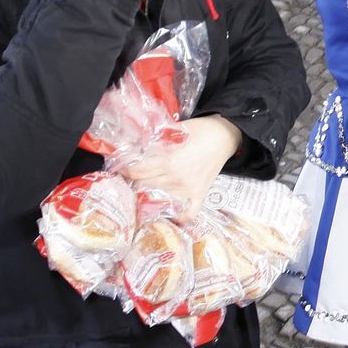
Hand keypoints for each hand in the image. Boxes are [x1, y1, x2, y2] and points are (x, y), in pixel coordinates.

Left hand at [119, 114, 241, 220]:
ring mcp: (188, 189)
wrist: (226, 135)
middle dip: (135, 180)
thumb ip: (157, 139)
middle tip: (130, 176)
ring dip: (150, 192)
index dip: (126, 170)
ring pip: (160, 196)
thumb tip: (137, 145)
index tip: (120, 168)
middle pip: (144, 184)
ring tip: (144, 187)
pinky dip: (180, 217)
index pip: (138, 171)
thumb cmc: (201, 130)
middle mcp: (176, 179)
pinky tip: (171, 216)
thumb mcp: (175, 130)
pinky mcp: (199, 194)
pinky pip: (188, 213)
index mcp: (169, 162)